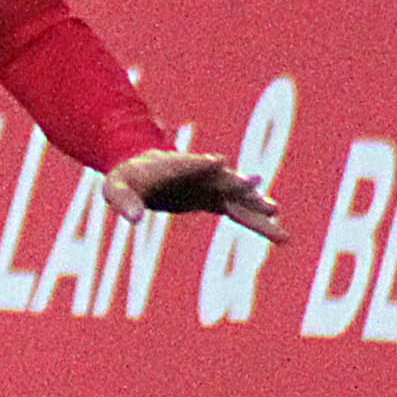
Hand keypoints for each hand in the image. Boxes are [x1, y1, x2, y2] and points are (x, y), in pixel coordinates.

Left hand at [102, 150, 285, 242]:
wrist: (142, 172)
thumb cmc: (127, 178)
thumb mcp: (115, 189)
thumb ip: (123, 201)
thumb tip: (133, 220)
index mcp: (177, 165)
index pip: (192, 164)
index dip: (204, 164)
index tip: (220, 162)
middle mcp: (202, 174)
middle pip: (225, 180)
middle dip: (240, 185)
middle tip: (259, 190)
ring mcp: (212, 187)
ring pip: (240, 199)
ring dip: (258, 208)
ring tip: (279, 218)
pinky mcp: (216, 200)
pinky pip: (241, 214)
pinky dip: (258, 223)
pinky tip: (281, 234)